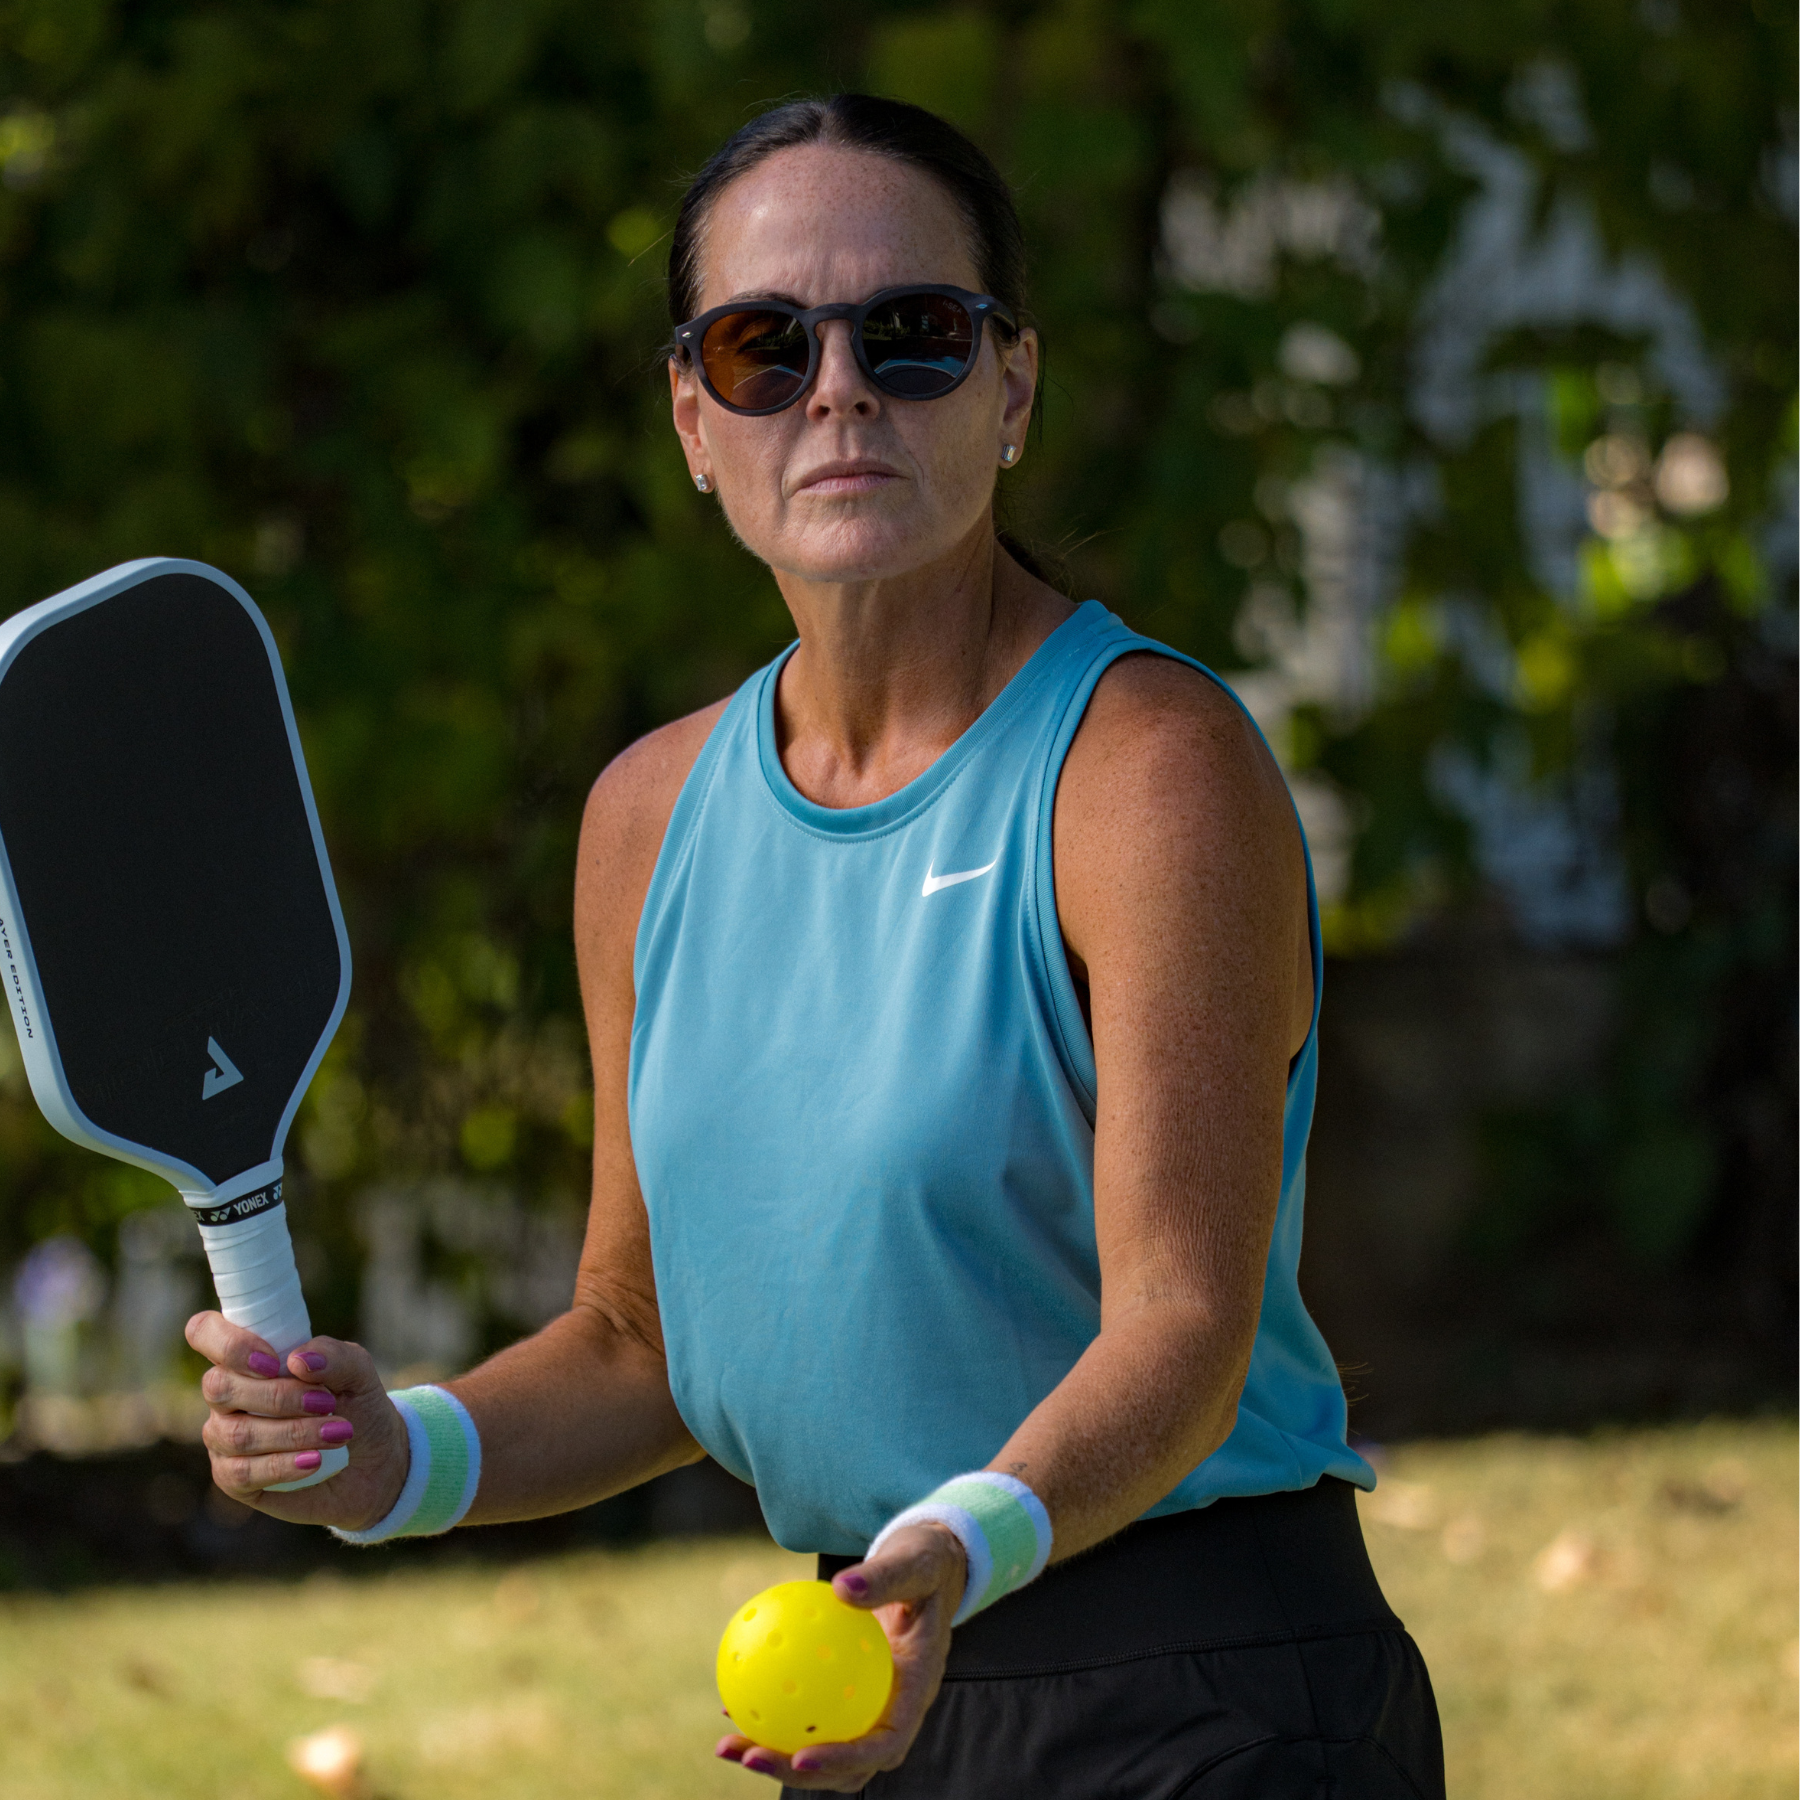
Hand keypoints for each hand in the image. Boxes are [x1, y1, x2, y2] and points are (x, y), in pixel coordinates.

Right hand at [184, 1310, 409, 1528]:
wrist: (373, 1461)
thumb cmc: (356, 1405)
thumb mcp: (358, 1373)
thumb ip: (334, 1356)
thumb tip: (296, 1360)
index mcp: (250, 1357)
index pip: (204, 1332)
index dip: (228, 1343)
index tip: (272, 1361)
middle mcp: (228, 1395)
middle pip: (218, 1386)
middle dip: (278, 1396)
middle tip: (327, 1402)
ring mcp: (225, 1437)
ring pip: (235, 1433)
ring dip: (292, 1432)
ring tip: (338, 1433)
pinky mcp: (233, 1478)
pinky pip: (241, 1472)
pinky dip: (283, 1464)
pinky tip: (315, 1461)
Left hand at [716, 1522, 966, 1791]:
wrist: (926, 1567)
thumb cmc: (926, 1563)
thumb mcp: (915, 1561)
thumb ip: (886, 1576)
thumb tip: (843, 1587)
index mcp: (916, 1690)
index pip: (884, 1744)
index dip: (844, 1759)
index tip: (800, 1756)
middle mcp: (892, 1709)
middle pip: (846, 1764)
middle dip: (795, 1771)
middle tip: (748, 1756)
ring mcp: (869, 1706)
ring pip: (823, 1746)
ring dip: (776, 1754)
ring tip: (727, 1745)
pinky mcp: (847, 1695)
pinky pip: (808, 1713)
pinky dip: (772, 1714)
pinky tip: (730, 1707)